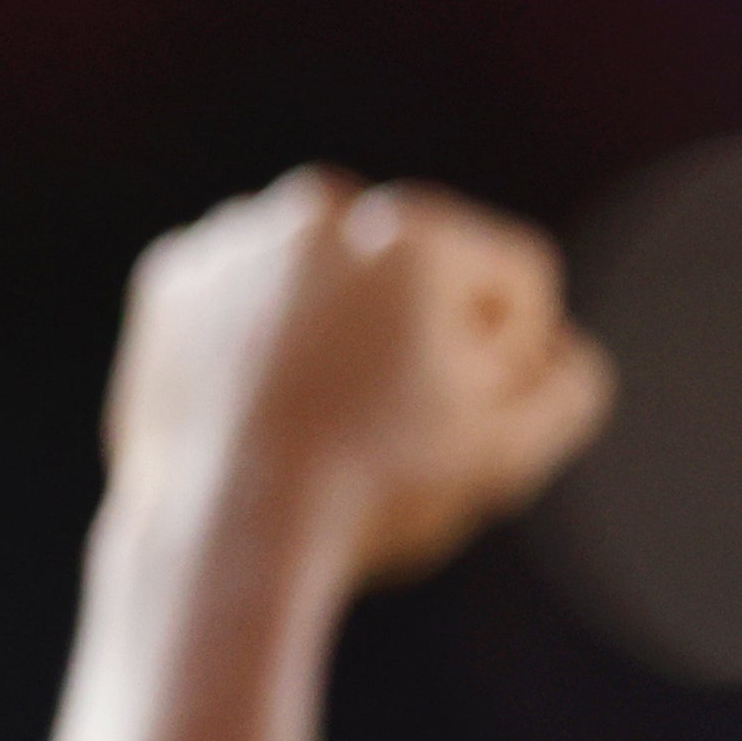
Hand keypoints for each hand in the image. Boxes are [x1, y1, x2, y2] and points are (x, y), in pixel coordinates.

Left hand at [109, 171, 614, 592]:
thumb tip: (560, 347)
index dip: (514, 358)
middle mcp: (323, 208)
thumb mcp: (515, 450)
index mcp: (418, 231)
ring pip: (330, 277)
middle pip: (419, 268)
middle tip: (393, 418)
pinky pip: (248, 293)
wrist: (225, 532)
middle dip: (421, 330)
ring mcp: (237, 238)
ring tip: (324, 413)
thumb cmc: (378, 489)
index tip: (467, 417)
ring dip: (342, 327)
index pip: (515, 278)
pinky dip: (261, 336)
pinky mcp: (171, 278)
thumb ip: (570, 383)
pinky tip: (264, 400)